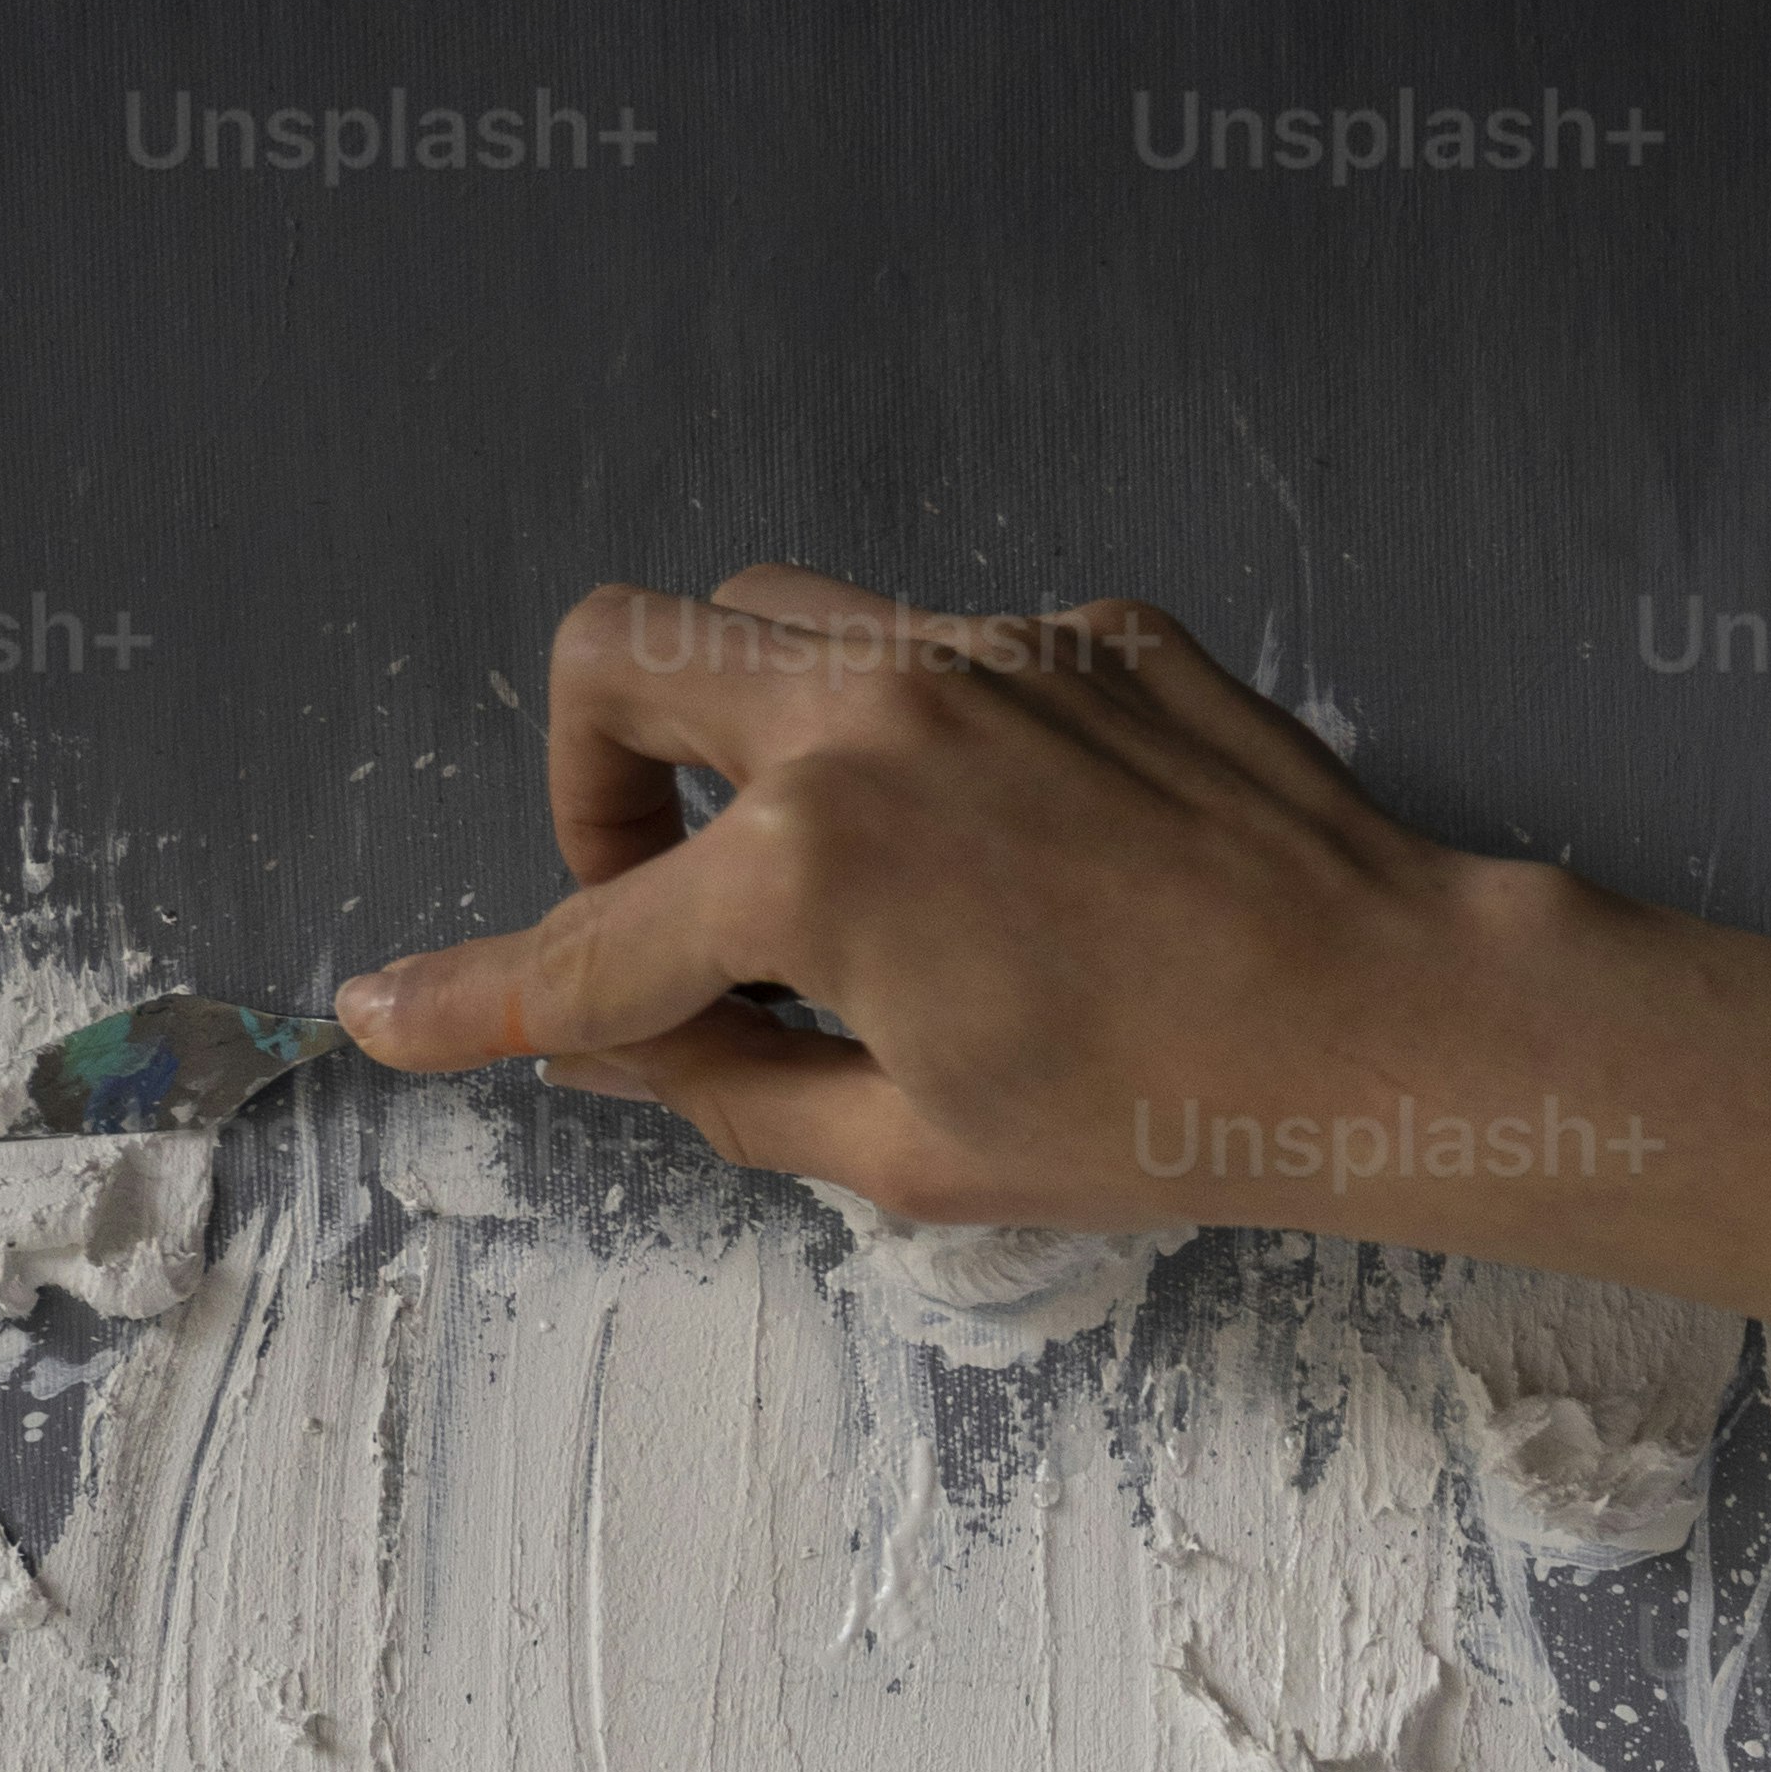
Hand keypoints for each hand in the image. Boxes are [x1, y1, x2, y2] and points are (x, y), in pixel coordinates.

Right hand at [336, 563, 1628, 1246]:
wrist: (1384, 1019)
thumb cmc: (1162, 1116)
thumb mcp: (910, 1152)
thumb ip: (728, 1086)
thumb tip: (616, 1040)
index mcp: (813, 865)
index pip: (591, 942)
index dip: (477, 996)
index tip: (387, 1010)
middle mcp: (870, 715)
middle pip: (621, 658)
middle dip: (590, 780)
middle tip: (654, 901)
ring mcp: (978, 648)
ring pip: (762, 619)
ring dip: (731, 736)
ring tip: (815, 882)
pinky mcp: (1076, 628)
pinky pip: (927, 653)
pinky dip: (907, 749)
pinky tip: (1004, 865)